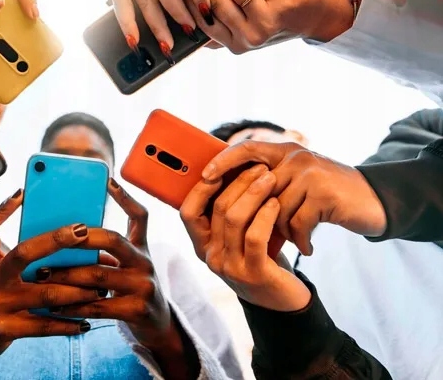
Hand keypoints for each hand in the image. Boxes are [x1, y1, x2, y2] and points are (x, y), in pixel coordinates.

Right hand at [0, 191, 98, 377]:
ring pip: (45, 293)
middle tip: (84, 233)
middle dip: (56, 240)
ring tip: (100, 288)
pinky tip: (86, 323)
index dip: (1, 209)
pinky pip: (43, 326)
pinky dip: (67, 324)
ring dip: (77, 290)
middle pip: (25, 252)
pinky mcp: (4, 330)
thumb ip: (17, 254)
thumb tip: (55, 231)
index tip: (24, 193)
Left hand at [43, 180, 171, 343]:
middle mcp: (145, 262)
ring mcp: (143, 286)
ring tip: (41, 274)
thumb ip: (107, 251)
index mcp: (141, 247)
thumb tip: (63, 237)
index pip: (139, 216)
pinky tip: (54, 306)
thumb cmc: (132, 289)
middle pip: (112, 240)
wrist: (158, 324)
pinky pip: (98, 306)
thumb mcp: (127, 265)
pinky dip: (73, 306)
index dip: (125, 198)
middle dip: (79, 238)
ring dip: (65, 275)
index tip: (108, 181)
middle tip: (53, 239)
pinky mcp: (137, 310)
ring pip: (98, 275)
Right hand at [181, 165, 310, 311]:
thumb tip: (229, 170)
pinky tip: (276, 203)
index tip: (221, 167)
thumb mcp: (237, 238)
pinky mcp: (253, 274)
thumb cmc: (260, 259)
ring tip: (270, 178)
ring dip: (254, 193)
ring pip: (234, 219)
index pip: (188, 211)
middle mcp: (210, 257)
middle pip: (217, 209)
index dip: (201, 188)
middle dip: (239, 182)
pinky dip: (265, 215)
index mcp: (201, 245)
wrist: (281, 300)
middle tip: (259, 167)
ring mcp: (229, 267)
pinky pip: (254, 236)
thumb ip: (228, 215)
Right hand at [191, 0, 353, 52]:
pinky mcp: (284, 1)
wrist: (317, 17)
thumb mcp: (246, 32)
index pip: (205, 19)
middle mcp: (250, 37)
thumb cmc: (277, 20)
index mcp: (236, 46)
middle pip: (216, 3)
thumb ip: (220, 32)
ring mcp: (267, 21)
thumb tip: (187, 24)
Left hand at [202, 141, 386, 253]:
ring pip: (276, 209)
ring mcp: (310, 173)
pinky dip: (301, 239)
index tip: (205, 178)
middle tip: (259, 236)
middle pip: (257, 189)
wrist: (372, 202)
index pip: (246, 148)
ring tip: (295, 239)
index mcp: (284, 151)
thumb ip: (268, 183)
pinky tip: (307, 247)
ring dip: (283, 231)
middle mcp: (295, 157)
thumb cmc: (325, 197)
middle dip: (256, 216)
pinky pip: (297, 222)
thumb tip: (225, 196)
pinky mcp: (324, 193)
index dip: (223, 161)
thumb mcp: (296, 182)